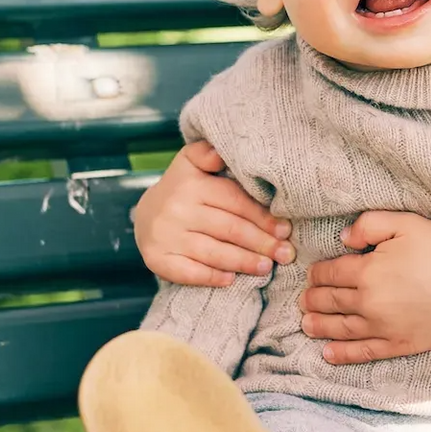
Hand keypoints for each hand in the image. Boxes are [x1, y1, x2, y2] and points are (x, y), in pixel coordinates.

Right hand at [132, 141, 291, 285]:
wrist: (145, 214)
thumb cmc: (182, 188)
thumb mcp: (191, 163)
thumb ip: (207, 153)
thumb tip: (220, 151)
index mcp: (192, 184)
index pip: (235, 202)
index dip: (263, 218)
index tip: (285, 230)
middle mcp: (177, 210)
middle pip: (229, 229)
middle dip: (262, 243)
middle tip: (285, 254)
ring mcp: (166, 236)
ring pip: (213, 252)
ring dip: (244, 262)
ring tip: (267, 267)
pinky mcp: (157, 259)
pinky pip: (189, 272)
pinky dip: (212, 277)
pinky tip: (231, 280)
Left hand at [302, 212, 430, 362]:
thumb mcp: (405, 223)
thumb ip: (369, 224)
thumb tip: (343, 238)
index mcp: (367, 270)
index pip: (329, 274)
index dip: (316, 274)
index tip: (312, 275)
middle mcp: (368, 301)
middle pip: (329, 302)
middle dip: (312, 300)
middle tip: (302, 301)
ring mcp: (381, 326)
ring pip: (339, 328)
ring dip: (319, 326)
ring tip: (306, 325)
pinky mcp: (396, 343)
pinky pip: (362, 352)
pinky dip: (341, 355)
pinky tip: (327, 355)